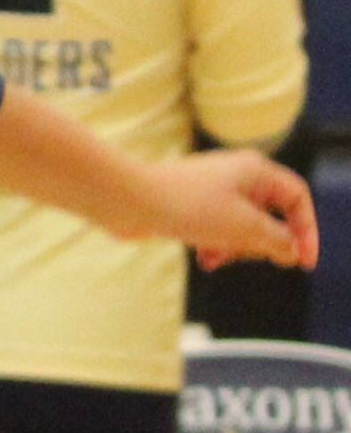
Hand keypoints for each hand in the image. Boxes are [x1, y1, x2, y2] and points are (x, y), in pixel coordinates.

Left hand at [144, 148, 319, 272]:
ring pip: (242, 226)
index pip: (296, 198)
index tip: (303, 261)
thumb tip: (291, 250)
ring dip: (236, 247)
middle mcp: (236, 176)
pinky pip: (216, 229)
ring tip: (217, 257)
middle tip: (248, 255)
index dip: (305, 230)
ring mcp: (211, 190)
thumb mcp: (242, 227)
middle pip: (270, 215)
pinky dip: (215, 245)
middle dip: (262, 241)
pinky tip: (205, 259)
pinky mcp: (189, 206)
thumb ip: (275, 240)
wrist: (127, 201)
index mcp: (255, 170)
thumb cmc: (185, 206)